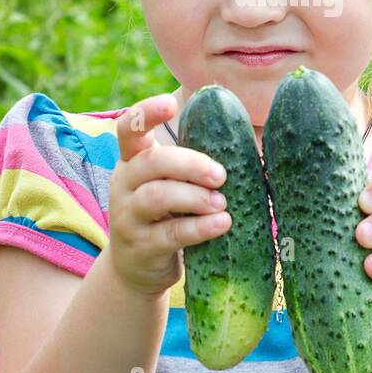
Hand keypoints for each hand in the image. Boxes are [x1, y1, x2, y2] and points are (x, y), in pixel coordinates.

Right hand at [106, 93, 230, 299]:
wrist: (137, 268)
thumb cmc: (165, 213)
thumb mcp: (168, 182)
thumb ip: (191, 162)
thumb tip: (247, 136)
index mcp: (132, 159)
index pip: (128, 128)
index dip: (146, 113)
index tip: (170, 104)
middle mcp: (124, 183)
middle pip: (151, 162)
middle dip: (189, 164)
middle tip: (220, 174)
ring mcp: (128, 216)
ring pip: (157, 197)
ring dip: (195, 197)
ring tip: (222, 203)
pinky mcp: (141, 247)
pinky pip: (170, 233)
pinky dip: (200, 228)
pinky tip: (222, 223)